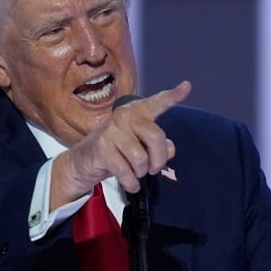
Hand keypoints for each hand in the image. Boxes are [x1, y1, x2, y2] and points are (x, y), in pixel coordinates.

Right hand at [50, 81, 191, 209]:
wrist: (83, 162)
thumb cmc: (116, 152)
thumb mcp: (140, 147)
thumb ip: (159, 146)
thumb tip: (169, 148)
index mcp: (136, 112)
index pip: (157, 103)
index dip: (173, 96)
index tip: (187, 86)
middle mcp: (124, 116)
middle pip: (156, 137)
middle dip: (158, 160)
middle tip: (153, 169)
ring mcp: (111, 130)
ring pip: (141, 158)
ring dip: (141, 173)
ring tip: (135, 173)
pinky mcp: (102, 147)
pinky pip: (127, 171)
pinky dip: (131, 182)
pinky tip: (130, 183)